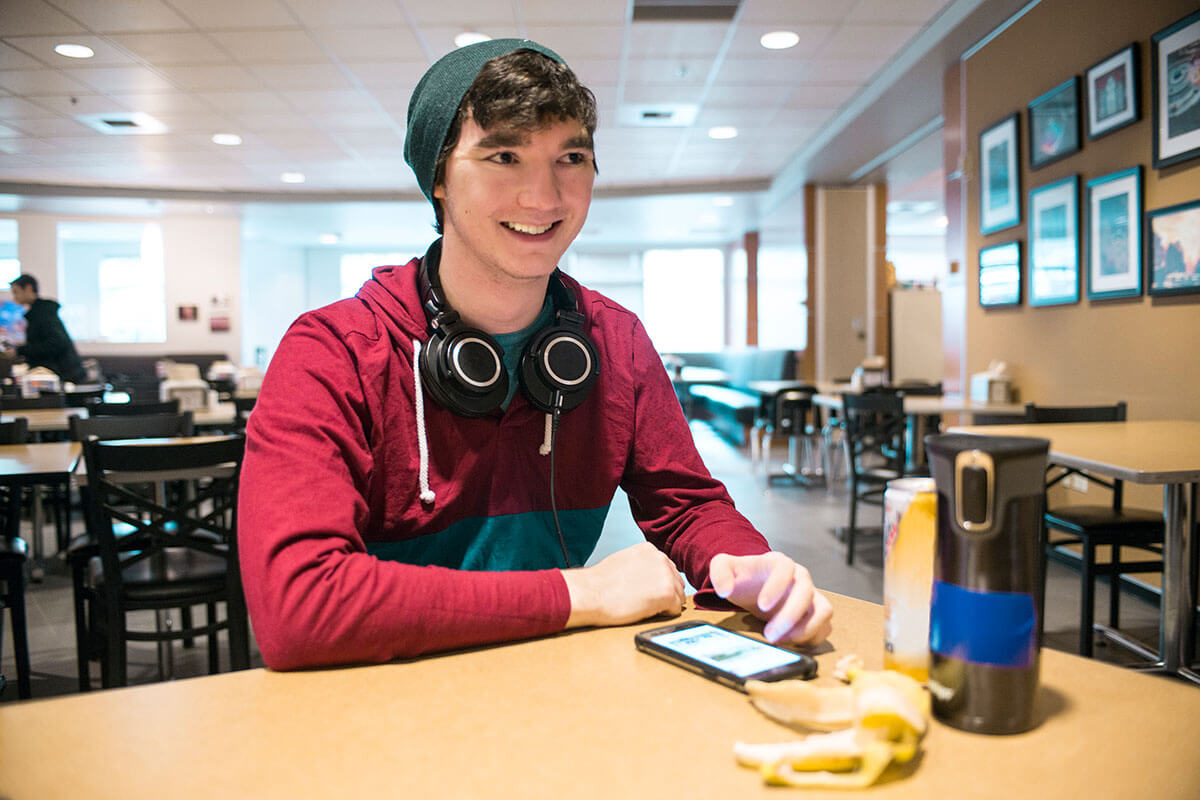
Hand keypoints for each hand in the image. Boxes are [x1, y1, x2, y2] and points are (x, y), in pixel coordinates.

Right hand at [562, 542, 684, 628]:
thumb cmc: (601, 582)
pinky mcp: (667, 594)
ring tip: (644, 605)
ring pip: (678, 596)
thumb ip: (642, 564)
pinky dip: (664, 614)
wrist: (591, 594)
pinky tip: (646, 611)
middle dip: (665, 592)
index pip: (667, 569)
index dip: (658, 583)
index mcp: (650, 550)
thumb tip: (651, 576)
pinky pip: (676, 609)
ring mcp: (666, 576)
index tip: (647, 590)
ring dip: (665, 604)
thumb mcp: (624, 561)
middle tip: (645, 600)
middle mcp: (661, 559)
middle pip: (676, 581)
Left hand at [708, 552, 832, 645]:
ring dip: (806, 629)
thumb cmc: (744, 577)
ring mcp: (812, 596)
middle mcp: (800, 578)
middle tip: (770, 635)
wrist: (755, 586)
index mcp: (780, 563)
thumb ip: (720, 573)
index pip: (785, 568)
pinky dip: (812, 638)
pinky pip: (825, 627)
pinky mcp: (816, 614)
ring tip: (783, 641)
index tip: (762, 605)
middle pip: (806, 593)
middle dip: (789, 616)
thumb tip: (723, 590)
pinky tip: (791, 643)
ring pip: (824, 611)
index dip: (776, 587)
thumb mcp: (724, 567)